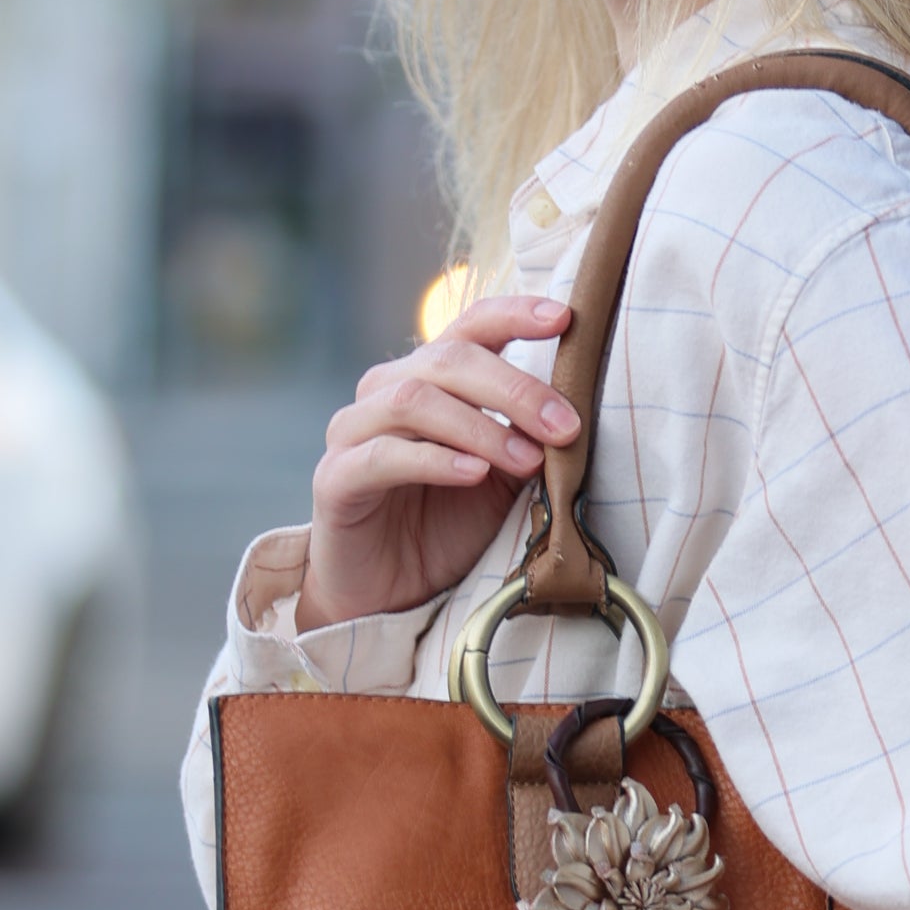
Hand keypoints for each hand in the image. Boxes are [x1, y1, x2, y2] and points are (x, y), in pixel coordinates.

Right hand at [296, 295, 577, 632]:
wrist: (393, 595)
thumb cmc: (450, 527)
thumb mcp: (505, 478)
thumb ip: (530, 439)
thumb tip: (574, 412)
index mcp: (429, 378)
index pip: (471, 328)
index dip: (515, 314)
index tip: (566, 318)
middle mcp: (385, 391)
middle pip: (449, 360)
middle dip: (515, 389)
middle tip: (564, 424)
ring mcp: (353, 431)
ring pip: (414, 400)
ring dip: (481, 427)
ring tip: (528, 461)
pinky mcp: (335, 478)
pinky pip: (383, 455)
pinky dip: (435, 460)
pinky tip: (474, 474)